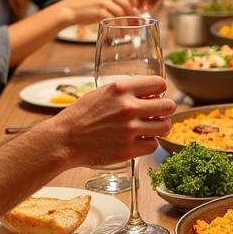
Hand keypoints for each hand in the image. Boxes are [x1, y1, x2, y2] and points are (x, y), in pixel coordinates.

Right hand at [56, 76, 174, 167]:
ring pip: (165, 126)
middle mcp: (128, 107)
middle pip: (169, 106)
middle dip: (165, 109)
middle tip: (157, 113)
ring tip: (150, 127)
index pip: (159, 84)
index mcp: (121, 88)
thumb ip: (126, 91)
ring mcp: (130, 129)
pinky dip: (149, 143)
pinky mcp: (128, 149)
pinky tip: (139, 140)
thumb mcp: (102, 92)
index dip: (161, 90)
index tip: (158, 95)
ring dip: (160, 126)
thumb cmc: (80, 116)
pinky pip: (153, 145)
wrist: (64, 139)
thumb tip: (149, 93)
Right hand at [57, 0, 135, 25]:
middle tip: (133, 20)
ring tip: (126, 26)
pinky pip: (114, 19)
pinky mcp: (100, 11)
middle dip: (132, 13)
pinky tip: (119, 30)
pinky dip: (118, 26)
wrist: (68, 9)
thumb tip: (128, 5)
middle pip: (127, 2)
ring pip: (122, 11)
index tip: (135, 8)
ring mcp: (103, 1)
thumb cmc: (83, 3)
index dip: (134, 1)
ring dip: (126, 20)